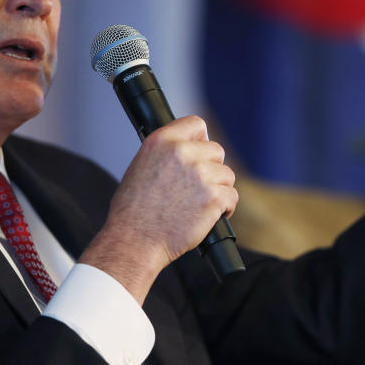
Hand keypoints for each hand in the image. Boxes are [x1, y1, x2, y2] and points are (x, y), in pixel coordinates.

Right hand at [79, 116, 236, 302]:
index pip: (196, 124)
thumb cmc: (133, 211)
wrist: (134, 241)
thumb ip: (166, 153)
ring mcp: (200, 174)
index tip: (201, 150)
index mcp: (161, 141)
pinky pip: (232, 196)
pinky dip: (225, 208)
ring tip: (200, 204)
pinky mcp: (213, 197)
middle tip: (198, 187)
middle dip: (212, 168)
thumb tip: (188, 149)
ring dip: (218, 189)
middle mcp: (182, 153)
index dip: (201, 139)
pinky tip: (209, 216)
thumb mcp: (141, 166)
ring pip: (226, 175)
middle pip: (216, 150)